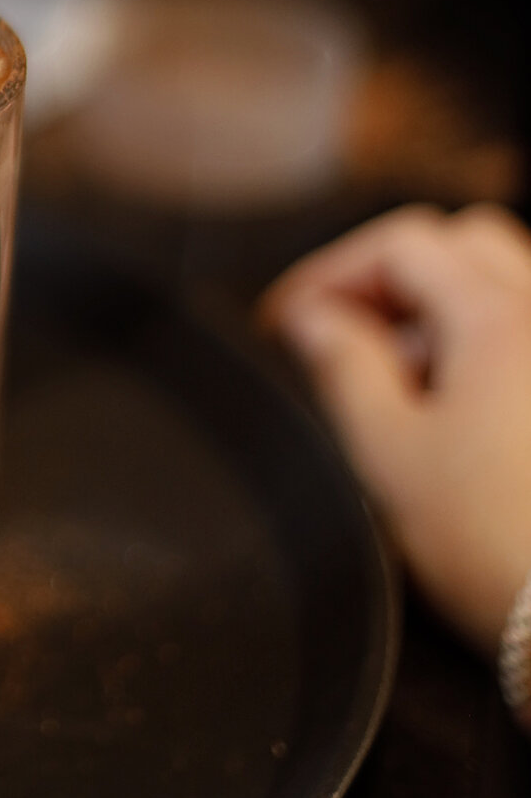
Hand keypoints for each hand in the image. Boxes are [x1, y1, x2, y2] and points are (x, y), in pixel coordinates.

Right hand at [261, 205, 530, 656]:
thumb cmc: (505, 551)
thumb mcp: (391, 457)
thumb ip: (343, 368)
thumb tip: (313, 318)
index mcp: (499, 318)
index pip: (400, 246)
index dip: (330, 273)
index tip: (288, 318)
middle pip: (463, 246)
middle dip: (392, 275)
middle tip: (343, 329)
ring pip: (509, 284)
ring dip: (445, 306)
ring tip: (405, 376)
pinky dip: (492, 343)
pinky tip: (468, 408)